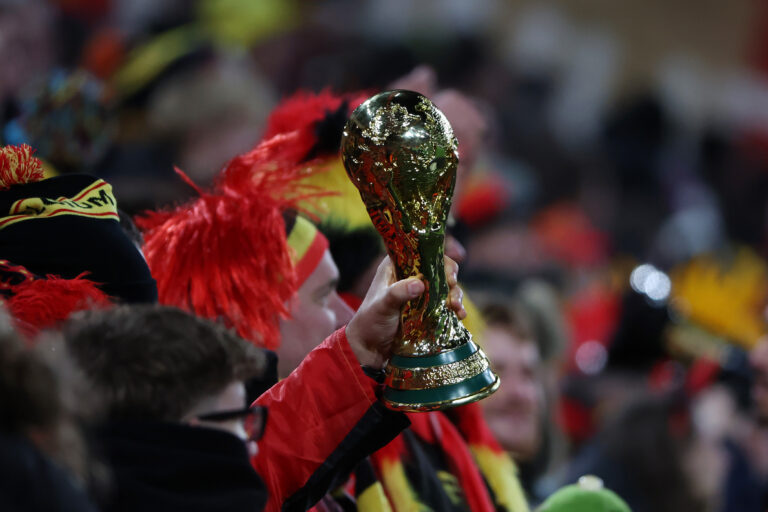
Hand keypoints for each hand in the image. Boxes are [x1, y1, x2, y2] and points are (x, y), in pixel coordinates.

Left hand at [345, 255, 465, 367]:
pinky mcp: (427, 309)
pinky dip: (455, 307)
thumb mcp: (382, 305)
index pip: (422, 252)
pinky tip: (460, 315)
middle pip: (438, 268)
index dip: (438, 258)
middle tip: (453, 287)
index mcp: (396, 266)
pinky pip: (446, 304)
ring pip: (445, 286)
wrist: (370, 348)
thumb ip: (398, 293)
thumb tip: (419, 284)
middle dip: (450, 277)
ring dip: (455, 294)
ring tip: (456, 307)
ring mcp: (420, 293)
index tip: (447, 272)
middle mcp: (410, 276)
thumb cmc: (371, 322)